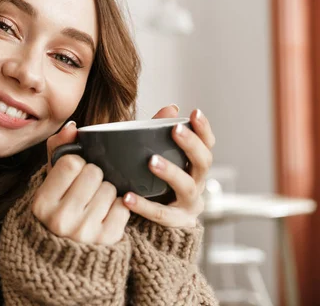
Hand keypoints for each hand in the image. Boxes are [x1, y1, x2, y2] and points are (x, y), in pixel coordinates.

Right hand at [31, 121, 129, 244]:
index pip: (71, 163)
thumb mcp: (51, 181)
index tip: (73, 174)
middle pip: (93, 173)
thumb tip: (73, 127)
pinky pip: (124, 206)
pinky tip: (107, 212)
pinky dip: (119, 206)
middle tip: (87, 188)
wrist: (69, 253)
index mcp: (42, 204)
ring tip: (96, 201)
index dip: (76, 163)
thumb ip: (58, 149)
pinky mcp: (108, 240)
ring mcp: (85, 232)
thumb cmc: (61, 206)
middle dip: (94, 176)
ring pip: (110, 188)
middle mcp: (61, 220)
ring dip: (107, 190)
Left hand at [122, 106, 215, 227]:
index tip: (195, 112)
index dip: (204, 129)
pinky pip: (160, 214)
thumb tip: (171, 107)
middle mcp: (198, 184)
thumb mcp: (156, 156)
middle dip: (191, 144)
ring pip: (186, 187)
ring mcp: (189, 205)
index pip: (207, 145)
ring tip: (151, 161)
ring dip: (170, 171)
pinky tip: (127, 197)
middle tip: (176, 130)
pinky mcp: (175, 223)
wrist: (153, 227)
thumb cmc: (153, 184)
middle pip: (203, 162)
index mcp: (195, 166)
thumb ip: (159, 133)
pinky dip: (143, 205)